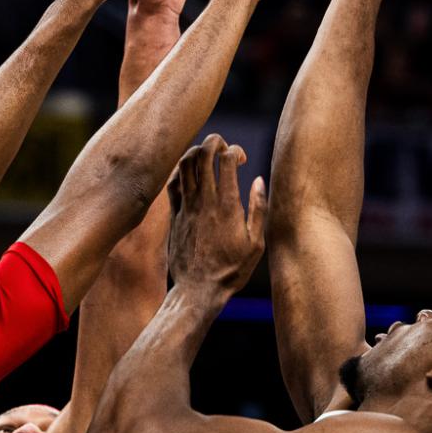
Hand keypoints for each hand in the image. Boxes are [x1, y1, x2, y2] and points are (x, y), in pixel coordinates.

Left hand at [164, 135, 266, 292]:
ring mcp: (186, 207)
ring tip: (207, 156)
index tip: (241, 159)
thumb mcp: (256, 244)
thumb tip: (258, 180)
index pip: (226, 159)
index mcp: (227, 206)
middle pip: (202, 154)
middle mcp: (204, 202)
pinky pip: (172, 183)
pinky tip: (191, 175)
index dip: (234, 149)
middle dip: (214, 141)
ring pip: (184, 164)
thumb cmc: (231, 271)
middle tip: (223, 146)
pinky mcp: (174, 215)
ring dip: (196, 152)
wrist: (198, 291)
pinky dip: (181, 171)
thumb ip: (258, 209)